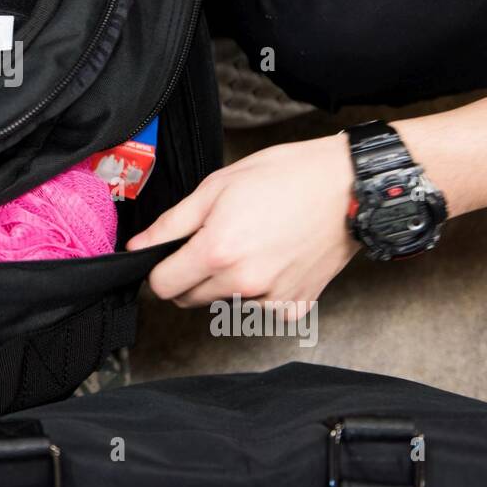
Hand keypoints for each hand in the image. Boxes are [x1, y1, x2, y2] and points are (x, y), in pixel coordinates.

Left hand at [127, 135, 359, 316]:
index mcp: (217, 252)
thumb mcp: (217, 187)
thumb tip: (138, 247)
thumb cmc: (285, 178)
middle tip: (216, 240)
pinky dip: (259, 290)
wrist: (347, 188)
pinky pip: (259, 308)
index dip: (160, 269)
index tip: (170, 255)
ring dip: (226, 282)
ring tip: (252, 243)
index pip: (163, 287)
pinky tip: (274, 259)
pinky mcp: (295, 307)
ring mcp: (271, 300)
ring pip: (224, 302)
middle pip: (190, 298)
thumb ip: (171, 223)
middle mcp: (243, 283)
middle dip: (191, 274)